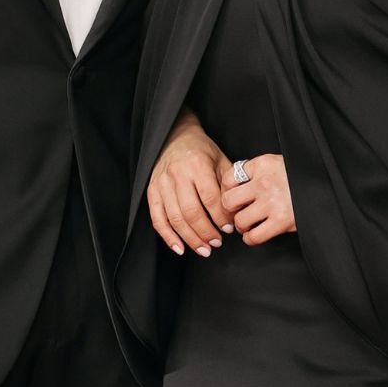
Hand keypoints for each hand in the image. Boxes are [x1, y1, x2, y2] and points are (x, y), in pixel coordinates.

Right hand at [146, 110, 235, 256]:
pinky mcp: (152, 191)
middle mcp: (177, 174)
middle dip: (206, 232)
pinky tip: (179, 248)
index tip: (230, 229)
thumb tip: (236, 213)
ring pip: (175, 218)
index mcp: (197, 165)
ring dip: (190, 238)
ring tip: (204, 250)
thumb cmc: (202, 151)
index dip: (221, 217)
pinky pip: (157, 218)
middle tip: (217, 243)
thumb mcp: (220, 161)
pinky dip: (168, 236)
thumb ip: (228, 185)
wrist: (175, 137)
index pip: (210, 198)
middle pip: (191, 211)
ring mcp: (161, 183)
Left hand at [223, 153, 295, 244]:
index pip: (228, 177)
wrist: (330, 186)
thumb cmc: (301, 177)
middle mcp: (264, 182)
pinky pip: (254, 236)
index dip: (227, 190)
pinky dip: (250, 238)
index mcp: (262, 164)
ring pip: (240, 220)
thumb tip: (234, 184)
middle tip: (237, 212)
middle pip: (228, 200)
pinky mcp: (281, 221)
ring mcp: (272, 203)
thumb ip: (258, 172)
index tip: (233, 196)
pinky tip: (254, 234)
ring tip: (248, 224)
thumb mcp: (278, 164)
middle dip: (230, 209)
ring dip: (241, 225)